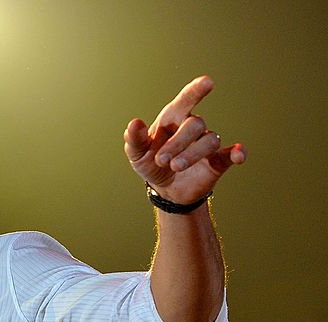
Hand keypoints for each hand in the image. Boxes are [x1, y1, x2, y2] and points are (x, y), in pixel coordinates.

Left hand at [124, 75, 245, 203]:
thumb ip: (134, 139)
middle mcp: (192, 128)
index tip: (207, 82)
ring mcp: (205, 144)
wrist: (164, 188)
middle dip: (177, 142)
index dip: (195, 91)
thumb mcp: (136, 153)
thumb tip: (135, 123)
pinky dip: (237, 153)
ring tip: (175, 166)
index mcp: (172, 119)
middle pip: (195, 125)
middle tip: (162, 159)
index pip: (185, 101)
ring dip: (192, 154)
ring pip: (209, 141)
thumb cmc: (150, 162)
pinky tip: (239, 154)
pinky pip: (230, 154)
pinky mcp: (217, 162)